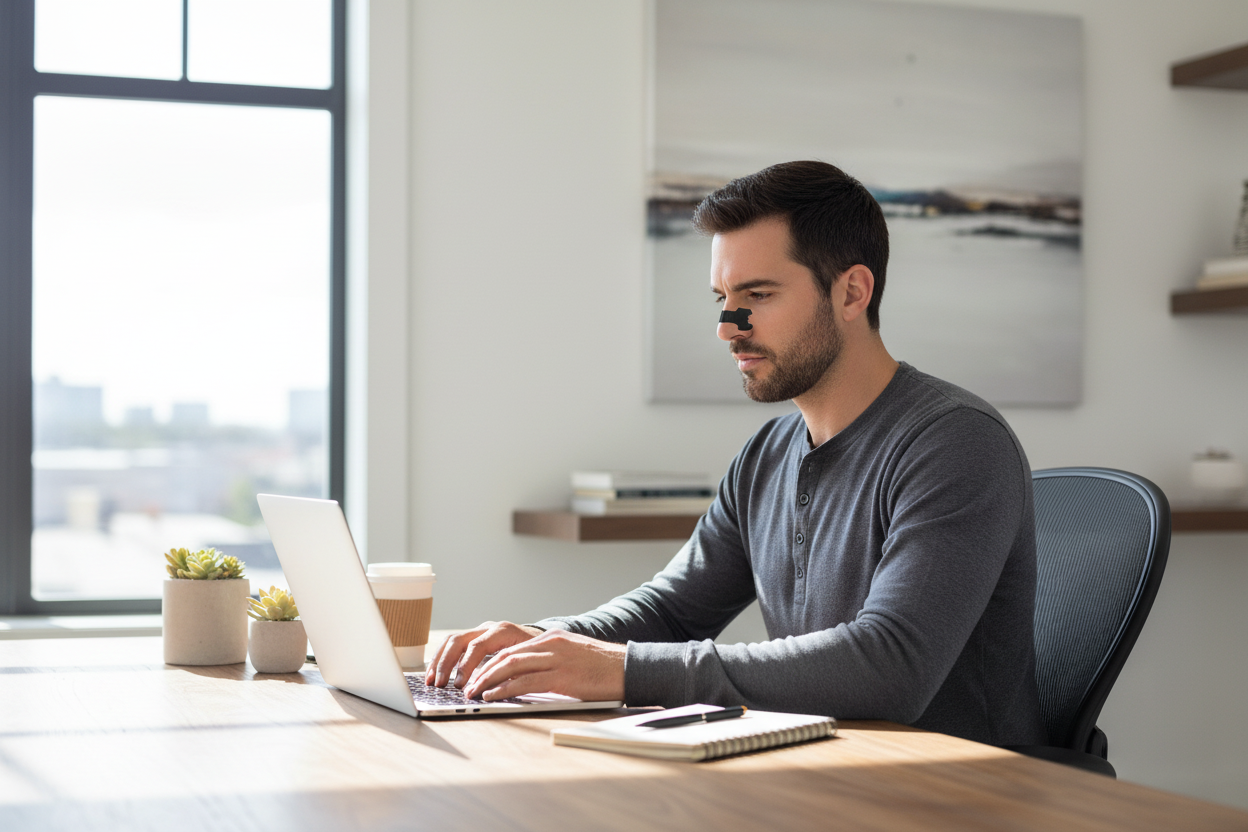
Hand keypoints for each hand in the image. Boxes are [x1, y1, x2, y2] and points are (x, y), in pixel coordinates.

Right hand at [425, 621, 542, 688]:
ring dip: (439, 661)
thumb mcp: (529, 663)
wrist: (545, 642)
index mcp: (502, 631)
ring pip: (452, 641)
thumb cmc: (538, 656)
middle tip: (440, 684)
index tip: (459, 685)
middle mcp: (488, 628)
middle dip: (446, 664)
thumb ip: (510, 674)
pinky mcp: (475, 639)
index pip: (477, 646)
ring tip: (431, 681)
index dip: (465, 666)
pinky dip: (441, 659)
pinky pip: (453, 645)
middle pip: (458, 640)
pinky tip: (434, 674)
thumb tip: (490, 690)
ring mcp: (480, 632)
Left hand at [461, 629, 624, 702]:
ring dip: (487, 681)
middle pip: (505, 655)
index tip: (474, 676)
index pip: (511, 649)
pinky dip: (505, 689)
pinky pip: (526, 682)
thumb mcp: (572, 656)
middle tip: (466, 686)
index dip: (488, 663)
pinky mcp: (563, 676)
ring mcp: (556, 659)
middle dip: (481, 672)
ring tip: (473, 693)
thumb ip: (550, 662)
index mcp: (551, 639)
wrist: (630, 667)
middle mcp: (550, 645)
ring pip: (511, 666)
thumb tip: (525, 678)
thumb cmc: (603, 667)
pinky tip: (493, 697)